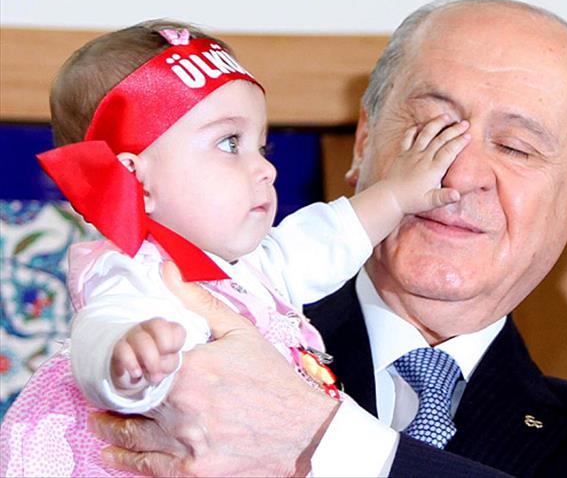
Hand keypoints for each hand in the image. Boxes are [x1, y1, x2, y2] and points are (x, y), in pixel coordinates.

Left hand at [90, 262, 338, 476]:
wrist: (305, 429)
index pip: (136, 364)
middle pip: (130, 401)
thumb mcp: (240, 332)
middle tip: (104, 394)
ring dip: (110, 428)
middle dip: (115, 397)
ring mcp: (186, 443)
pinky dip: (124, 460)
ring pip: (131, 436)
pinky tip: (112, 453)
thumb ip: (198, 302)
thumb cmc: (273, 379)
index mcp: (189, 370)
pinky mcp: (193, 471)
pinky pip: (147, 467)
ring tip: (100, 423)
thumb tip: (166, 270)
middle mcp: (181, 408)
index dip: (128, 364)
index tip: (124, 363)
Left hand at [385, 114, 469, 213]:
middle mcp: (423, 158)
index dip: (460, 142)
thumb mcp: (431, 202)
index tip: (469, 135)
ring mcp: (412, 154)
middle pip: (441, 139)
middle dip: (454, 130)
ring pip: (426, 134)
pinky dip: (414, 129)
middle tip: (465, 123)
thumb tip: (457, 195)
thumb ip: (445, 197)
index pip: (449, 151)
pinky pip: (408, 137)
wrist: (390, 198)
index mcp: (433, 169)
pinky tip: (421, 125)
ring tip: (446, 117)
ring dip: (437, 124)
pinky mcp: (402, 153)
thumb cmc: (412, 201)